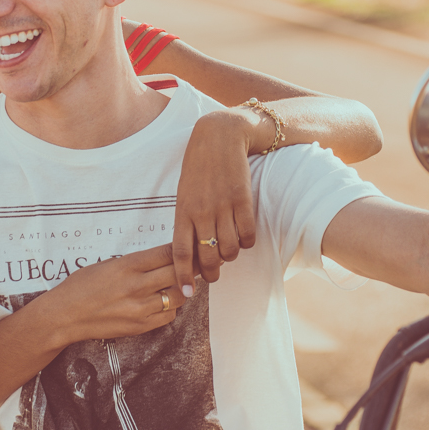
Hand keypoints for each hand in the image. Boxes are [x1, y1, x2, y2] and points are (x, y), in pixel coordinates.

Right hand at [41, 244, 186, 342]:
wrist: (65, 315)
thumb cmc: (81, 286)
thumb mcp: (106, 264)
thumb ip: (134, 262)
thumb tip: (160, 258)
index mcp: (127, 266)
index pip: (167, 253)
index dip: (182, 249)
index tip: (189, 246)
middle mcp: (136, 286)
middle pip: (177, 273)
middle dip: (189, 266)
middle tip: (196, 262)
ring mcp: (140, 308)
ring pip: (178, 296)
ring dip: (182, 288)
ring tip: (180, 283)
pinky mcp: (140, 326)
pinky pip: (169, 316)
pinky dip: (171, 307)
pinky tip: (164, 301)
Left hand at [172, 110, 259, 296]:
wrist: (220, 136)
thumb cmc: (199, 167)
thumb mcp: (184, 192)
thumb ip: (186, 219)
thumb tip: (189, 250)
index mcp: (182, 210)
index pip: (180, 252)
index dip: (183, 276)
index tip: (187, 293)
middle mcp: (201, 211)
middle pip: (207, 257)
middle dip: (211, 272)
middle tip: (214, 275)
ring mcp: (223, 206)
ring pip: (230, 249)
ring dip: (231, 256)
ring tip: (229, 250)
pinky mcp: (243, 200)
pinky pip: (248, 235)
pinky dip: (247, 242)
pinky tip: (243, 235)